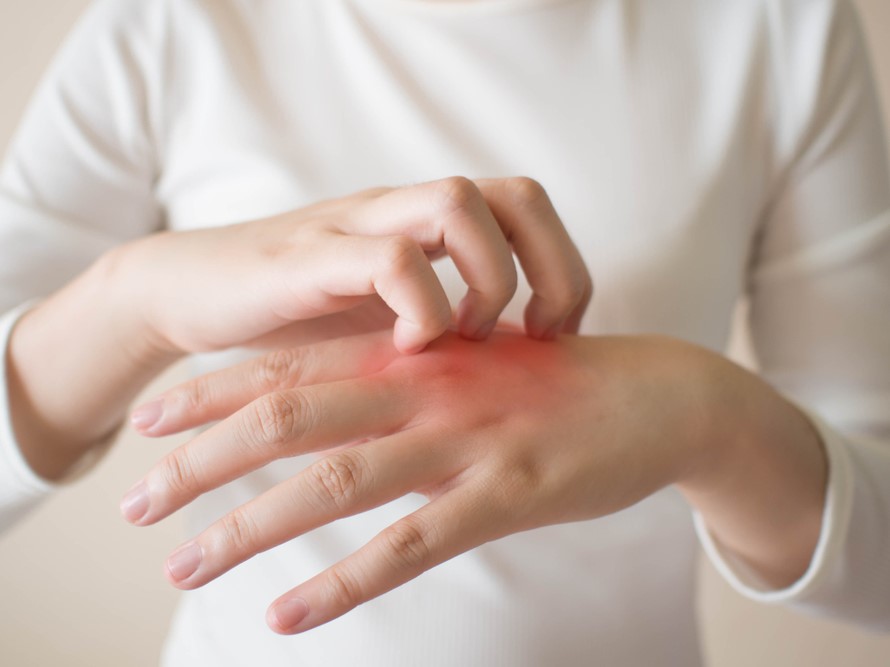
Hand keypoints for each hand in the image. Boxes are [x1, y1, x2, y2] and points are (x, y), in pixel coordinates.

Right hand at [115, 177, 590, 354]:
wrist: (191, 294)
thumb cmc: (298, 318)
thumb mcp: (386, 324)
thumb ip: (445, 332)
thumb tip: (521, 372)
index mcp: (424, 225)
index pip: (527, 206)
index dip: (564, 267)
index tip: (557, 336)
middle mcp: (399, 211)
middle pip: (513, 195)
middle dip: (549, 268)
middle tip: (535, 335)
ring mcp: (356, 227)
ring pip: (457, 204)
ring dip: (486, 280)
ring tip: (466, 339)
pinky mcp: (309, 257)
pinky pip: (390, 259)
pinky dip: (419, 307)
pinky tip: (408, 351)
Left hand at [123, 330, 718, 632]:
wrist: (658, 394)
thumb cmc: (555, 381)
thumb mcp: (473, 363)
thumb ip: (407, 377)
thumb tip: (341, 406)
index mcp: (414, 353)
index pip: (292, 364)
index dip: (213, 391)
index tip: (150, 420)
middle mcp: (425, 388)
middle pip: (289, 419)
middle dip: (203, 461)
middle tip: (135, 501)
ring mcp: (464, 440)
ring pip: (334, 483)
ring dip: (250, 527)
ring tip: (182, 564)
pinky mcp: (506, 493)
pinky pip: (410, 544)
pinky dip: (342, 582)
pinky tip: (286, 615)